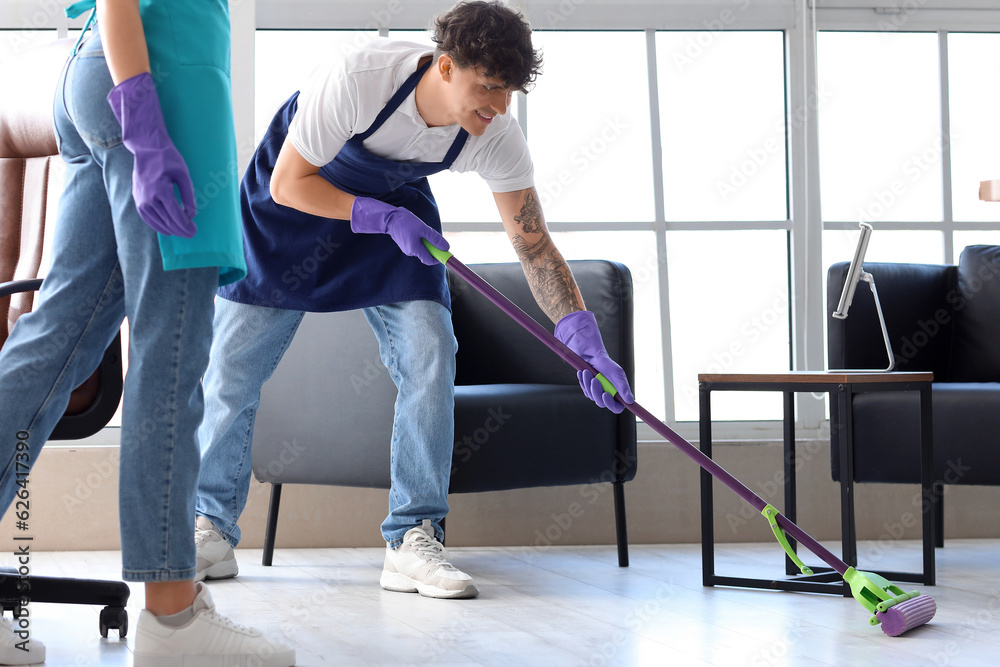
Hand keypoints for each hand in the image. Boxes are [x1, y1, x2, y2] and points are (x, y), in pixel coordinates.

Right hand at [107, 72, 196, 237]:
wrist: (147, 148)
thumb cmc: (168, 159)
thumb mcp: (184, 175)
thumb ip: (188, 196)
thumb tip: (191, 215)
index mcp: (161, 191)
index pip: (176, 216)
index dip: (186, 226)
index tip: (194, 231)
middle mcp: (148, 198)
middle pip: (167, 221)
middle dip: (180, 230)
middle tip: (191, 233)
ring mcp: (140, 199)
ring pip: (157, 222)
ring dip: (170, 230)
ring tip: (181, 232)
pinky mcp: (136, 199)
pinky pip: (147, 217)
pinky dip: (157, 225)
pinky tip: (166, 229)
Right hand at [350, 197, 447, 265]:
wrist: (390, 218)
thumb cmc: (406, 222)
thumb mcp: (423, 229)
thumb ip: (435, 239)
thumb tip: (446, 248)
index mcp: (415, 250)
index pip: (430, 260)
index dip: (438, 257)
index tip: (444, 251)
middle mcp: (410, 252)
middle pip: (426, 253)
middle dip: (431, 246)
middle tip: (430, 233)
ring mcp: (407, 248)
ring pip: (422, 247)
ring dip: (425, 241)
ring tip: (419, 229)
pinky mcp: (405, 244)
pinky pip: (416, 244)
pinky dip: (419, 239)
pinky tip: (414, 230)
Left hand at [554, 310, 634, 413]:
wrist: (590, 354)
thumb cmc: (605, 363)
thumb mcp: (616, 373)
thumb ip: (623, 387)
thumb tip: (630, 401)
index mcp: (617, 392)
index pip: (617, 407)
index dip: (611, 404)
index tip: (606, 395)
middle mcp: (608, 394)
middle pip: (602, 403)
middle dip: (596, 391)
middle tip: (594, 380)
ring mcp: (597, 392)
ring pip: (592, 397)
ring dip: (588, 384)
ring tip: (587, 372)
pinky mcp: (588, 388)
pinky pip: (585, 390)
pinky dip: (583, 382)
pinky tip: (583, 372)